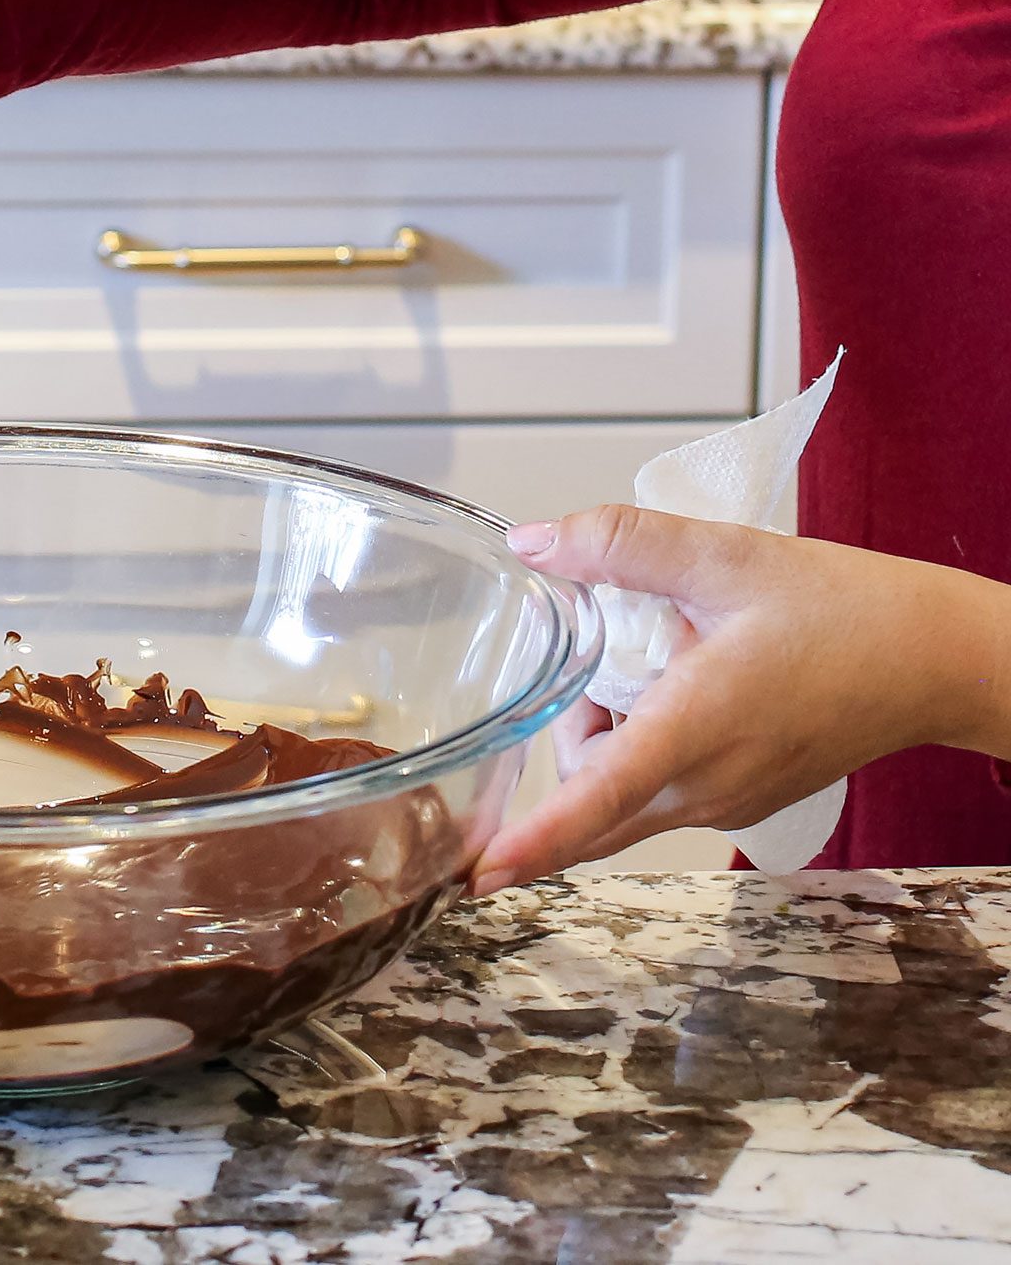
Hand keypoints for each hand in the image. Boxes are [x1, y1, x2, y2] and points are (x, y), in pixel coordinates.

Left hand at [469, 506, 1005, 894]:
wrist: (936, 660)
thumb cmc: (848, 613)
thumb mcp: (726, 558)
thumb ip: (623, 546)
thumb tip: (535, 543)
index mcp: (695, 732)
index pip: (597, 801)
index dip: (532, 840)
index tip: (479, 873)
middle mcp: (704, 789)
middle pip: (587, 796)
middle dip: (570, 734)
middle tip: (611, 659)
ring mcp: (721, 806)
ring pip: (619, 796)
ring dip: (609, 738)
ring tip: (662, 659)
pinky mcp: (736, 806)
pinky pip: (657, 793)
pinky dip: (644, 748)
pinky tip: (686, 684)